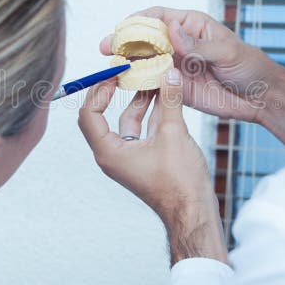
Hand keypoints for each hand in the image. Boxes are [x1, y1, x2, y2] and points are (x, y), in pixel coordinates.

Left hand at [78, 69, 227, 265]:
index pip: (89, 114)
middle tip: (126, 71)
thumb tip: (169, 73)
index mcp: (109, 152)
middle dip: (117, 92)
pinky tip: (165, 95)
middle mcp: (113, 155)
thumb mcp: (174, 133)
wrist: (195, 213)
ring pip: (128, 121)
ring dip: (139, 99)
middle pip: (105, 115)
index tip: (112, 73)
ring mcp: (129, 158)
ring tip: (151, 77)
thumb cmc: (179, 183)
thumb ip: (169, 100)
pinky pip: (142, 131)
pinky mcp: (144, 160)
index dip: (98, 90)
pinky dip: (151, 113)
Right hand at [100, 7, 272, 122]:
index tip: (123, 28)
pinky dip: (138, 85)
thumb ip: (198, 44)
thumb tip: (172, 30)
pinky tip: (125, 87)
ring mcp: (175, 65)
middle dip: (125, 42)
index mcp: (191, 25)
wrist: (260, 97)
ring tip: (112, 69)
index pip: (158, 17)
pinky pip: (152, 84)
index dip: (138, 21)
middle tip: (107, 48)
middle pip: (145, 39)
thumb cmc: (249, 67)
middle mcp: (179, 43)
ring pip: (144, 61)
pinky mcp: (175, 87)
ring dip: (127, 64)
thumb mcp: (227, 52)